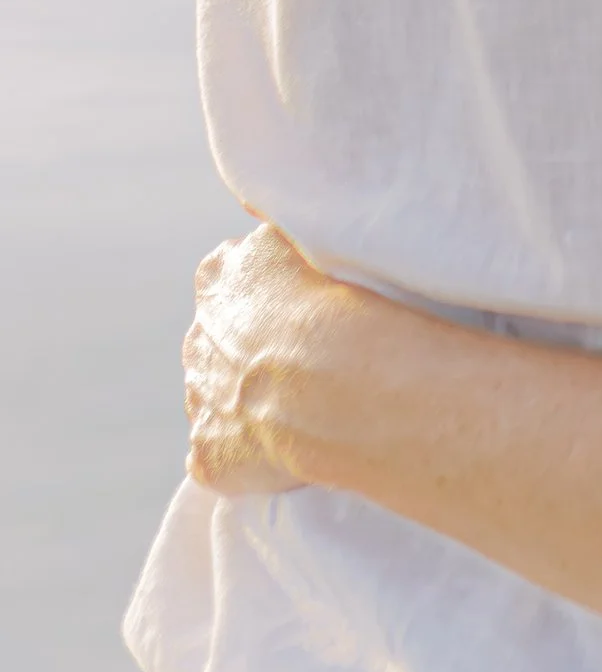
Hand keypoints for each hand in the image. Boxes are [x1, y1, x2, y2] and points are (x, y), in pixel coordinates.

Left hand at [185, 225, 344, 493]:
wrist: (328, 381)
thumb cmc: (334, 298)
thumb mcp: (304, 234)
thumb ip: (276, 229)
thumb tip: (259, 217)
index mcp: (219, 277)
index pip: (232, 276)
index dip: (269, 292)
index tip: (304, 303)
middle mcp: (197, 336)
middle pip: (221, 337)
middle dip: (253, 346)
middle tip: (308, 355)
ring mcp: (199, 399)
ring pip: (217, 394)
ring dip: (248, 397)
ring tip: (304, 403)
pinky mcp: (207, 455)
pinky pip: (220, 453)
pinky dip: (243, 452)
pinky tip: (281, 447)